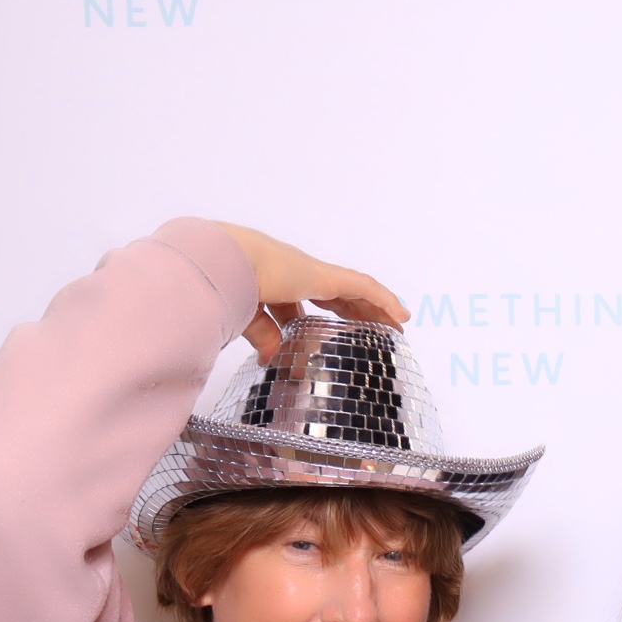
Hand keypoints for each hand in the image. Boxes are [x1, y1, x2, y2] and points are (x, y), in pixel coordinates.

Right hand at [211, 222, 409, 361]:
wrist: (220, 264)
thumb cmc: (224, 288)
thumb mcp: (246, 317)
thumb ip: (263, 335)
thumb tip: (272, 357)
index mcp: (277, 285)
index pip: (306, 301)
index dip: (323, 316)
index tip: (334, 332)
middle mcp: (298, 275)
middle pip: (338, 296)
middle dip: (357, 312)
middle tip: (374, 330)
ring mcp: (312, 273)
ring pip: (355, 291)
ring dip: (376, 307)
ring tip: (396, 324)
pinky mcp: (324, 276)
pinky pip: (363, 287)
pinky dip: (383, 300)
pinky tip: (401, 315)